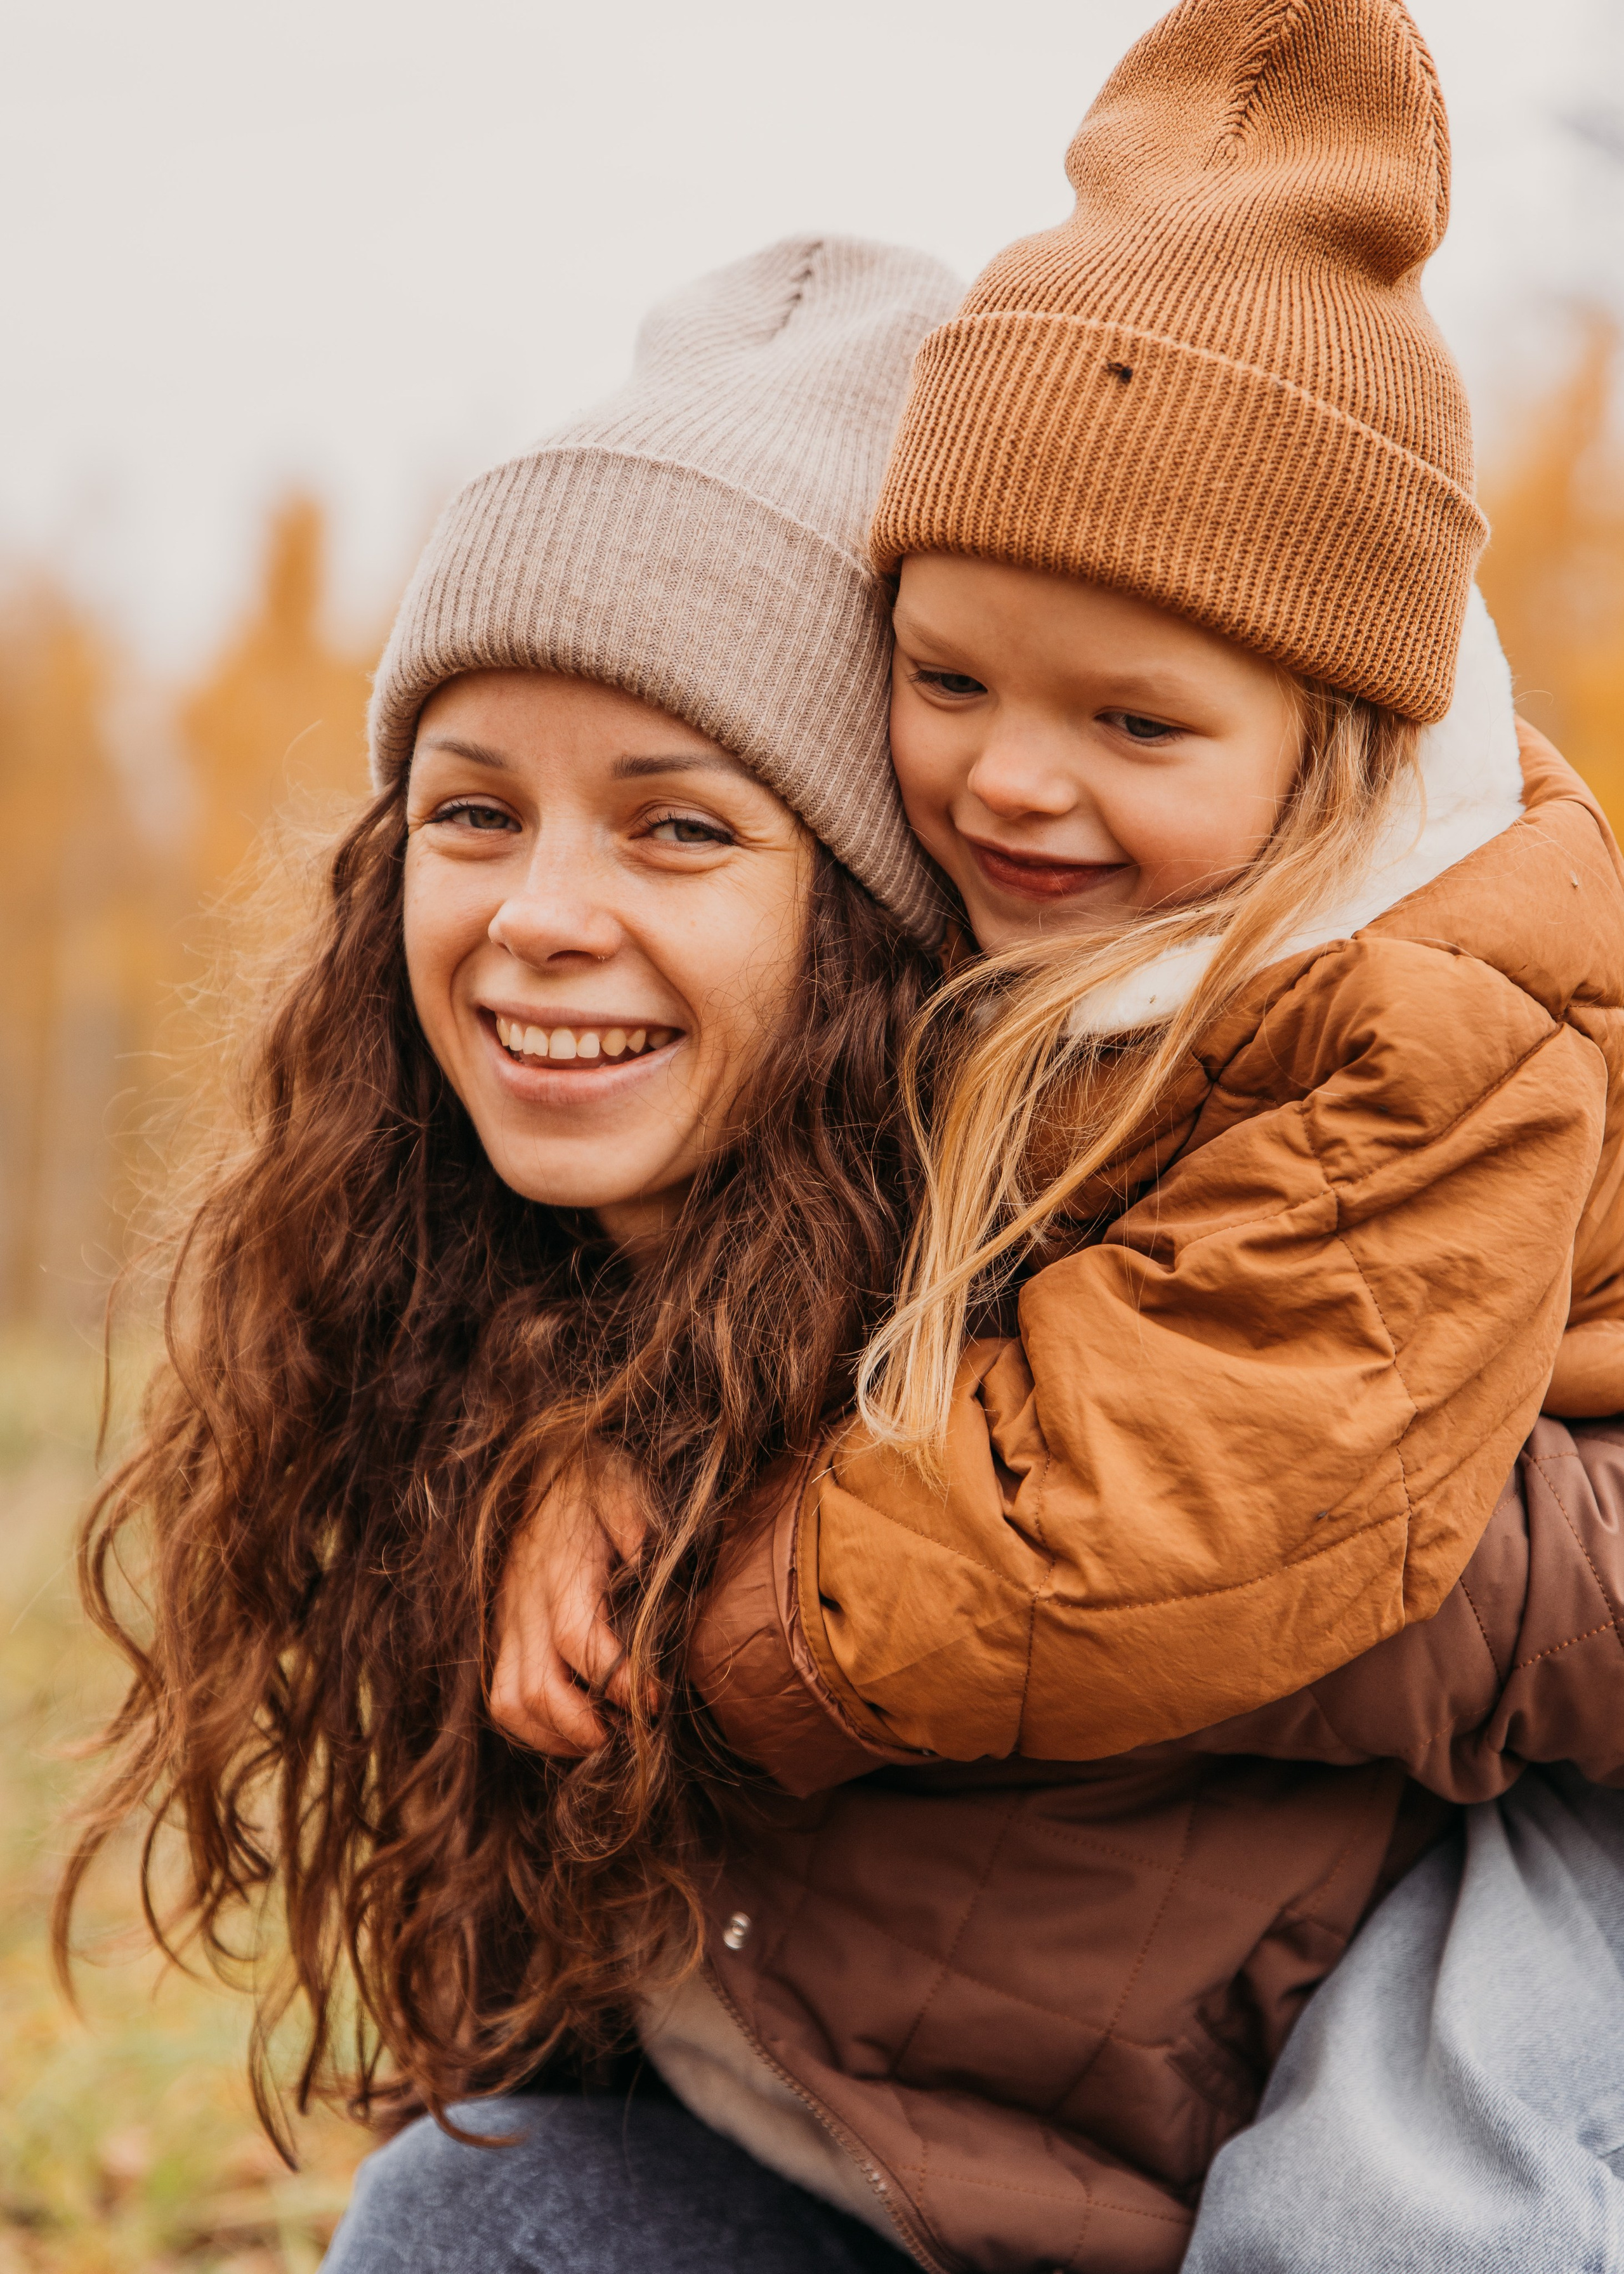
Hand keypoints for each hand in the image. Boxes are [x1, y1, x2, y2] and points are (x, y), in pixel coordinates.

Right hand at [488, 1447, 648, 1755]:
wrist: (540, 1463)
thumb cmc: (594, 1478)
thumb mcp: (622, 1484)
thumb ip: (636, 1519)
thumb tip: (651, 1556)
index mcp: (559, 1571)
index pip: (578, 1640)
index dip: (617, 1680)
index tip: (656, 1698)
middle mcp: (524, 1603)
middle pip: (538, 1689)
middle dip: (586, 1726)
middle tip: (630, 1734)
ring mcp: (508, 1621)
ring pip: (510, 1703)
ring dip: (556, 1735)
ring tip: (603, 1738)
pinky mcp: (503, 1631)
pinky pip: (501, 1697)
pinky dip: (534, 1727)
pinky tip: (574, 1727)